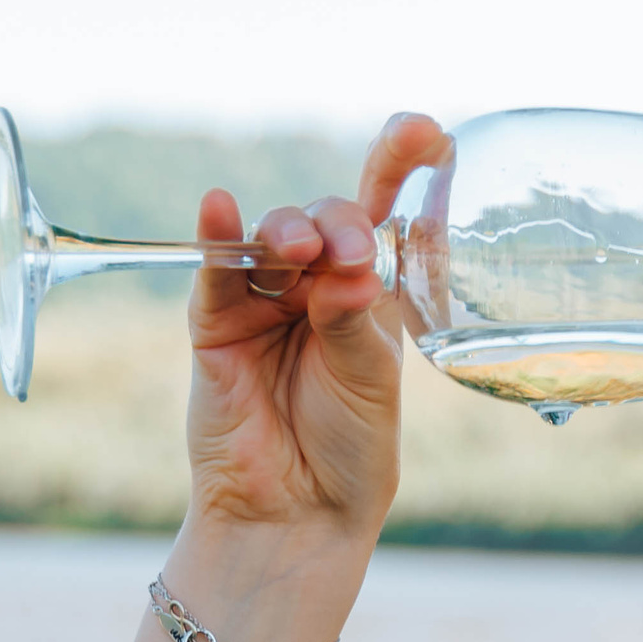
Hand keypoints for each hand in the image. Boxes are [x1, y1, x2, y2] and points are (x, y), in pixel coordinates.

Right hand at [182, 112, 450, 539]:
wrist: (296, 512)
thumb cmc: (349, 450)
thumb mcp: (368, 381)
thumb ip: (352, 318)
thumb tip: (342, 260)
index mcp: (370, 296)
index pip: (384, 216)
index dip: (401, 165)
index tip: (426, 128)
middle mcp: (319, 288)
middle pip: (326, 218)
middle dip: (336, 222)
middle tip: (344, 253)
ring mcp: (266, 302)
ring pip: (274, 238)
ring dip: (288, 231)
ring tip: (300, 250)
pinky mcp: (216, 324)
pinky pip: (216, 270)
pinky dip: (218, 236)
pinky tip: (222, 208)